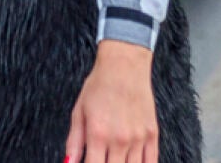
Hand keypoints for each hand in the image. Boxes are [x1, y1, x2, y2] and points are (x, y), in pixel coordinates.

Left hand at [65, 40, 158, 162]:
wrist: (124, 66)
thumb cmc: (99, 86)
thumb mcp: (79, 112)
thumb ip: (74, 141)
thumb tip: (68, 162)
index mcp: (98, 134)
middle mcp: (119, 139)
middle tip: (102, 159)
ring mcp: (138, 138)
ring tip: (115, 159)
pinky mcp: (152, 134)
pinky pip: (151, 162)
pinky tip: (133, 162)